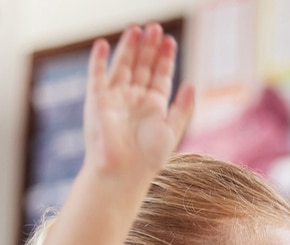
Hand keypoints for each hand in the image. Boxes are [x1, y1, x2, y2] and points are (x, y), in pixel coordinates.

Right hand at [83, 23, 193, 179]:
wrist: (124, 171)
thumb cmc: (149, 157)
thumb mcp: (172, 129)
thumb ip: (182, 108)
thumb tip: (192, 85)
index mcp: (153, 106)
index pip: (159, 75)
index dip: (164, 58)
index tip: (170, 40)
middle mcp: (134, 99)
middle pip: (142, 66)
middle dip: (148, 47)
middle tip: (155, 27)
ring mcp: (115, 98)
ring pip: (123, 66)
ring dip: (129, 47)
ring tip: (137, 28)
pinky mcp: (97, 100)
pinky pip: (97, 75)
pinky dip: (99, 60)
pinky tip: (104, 44)